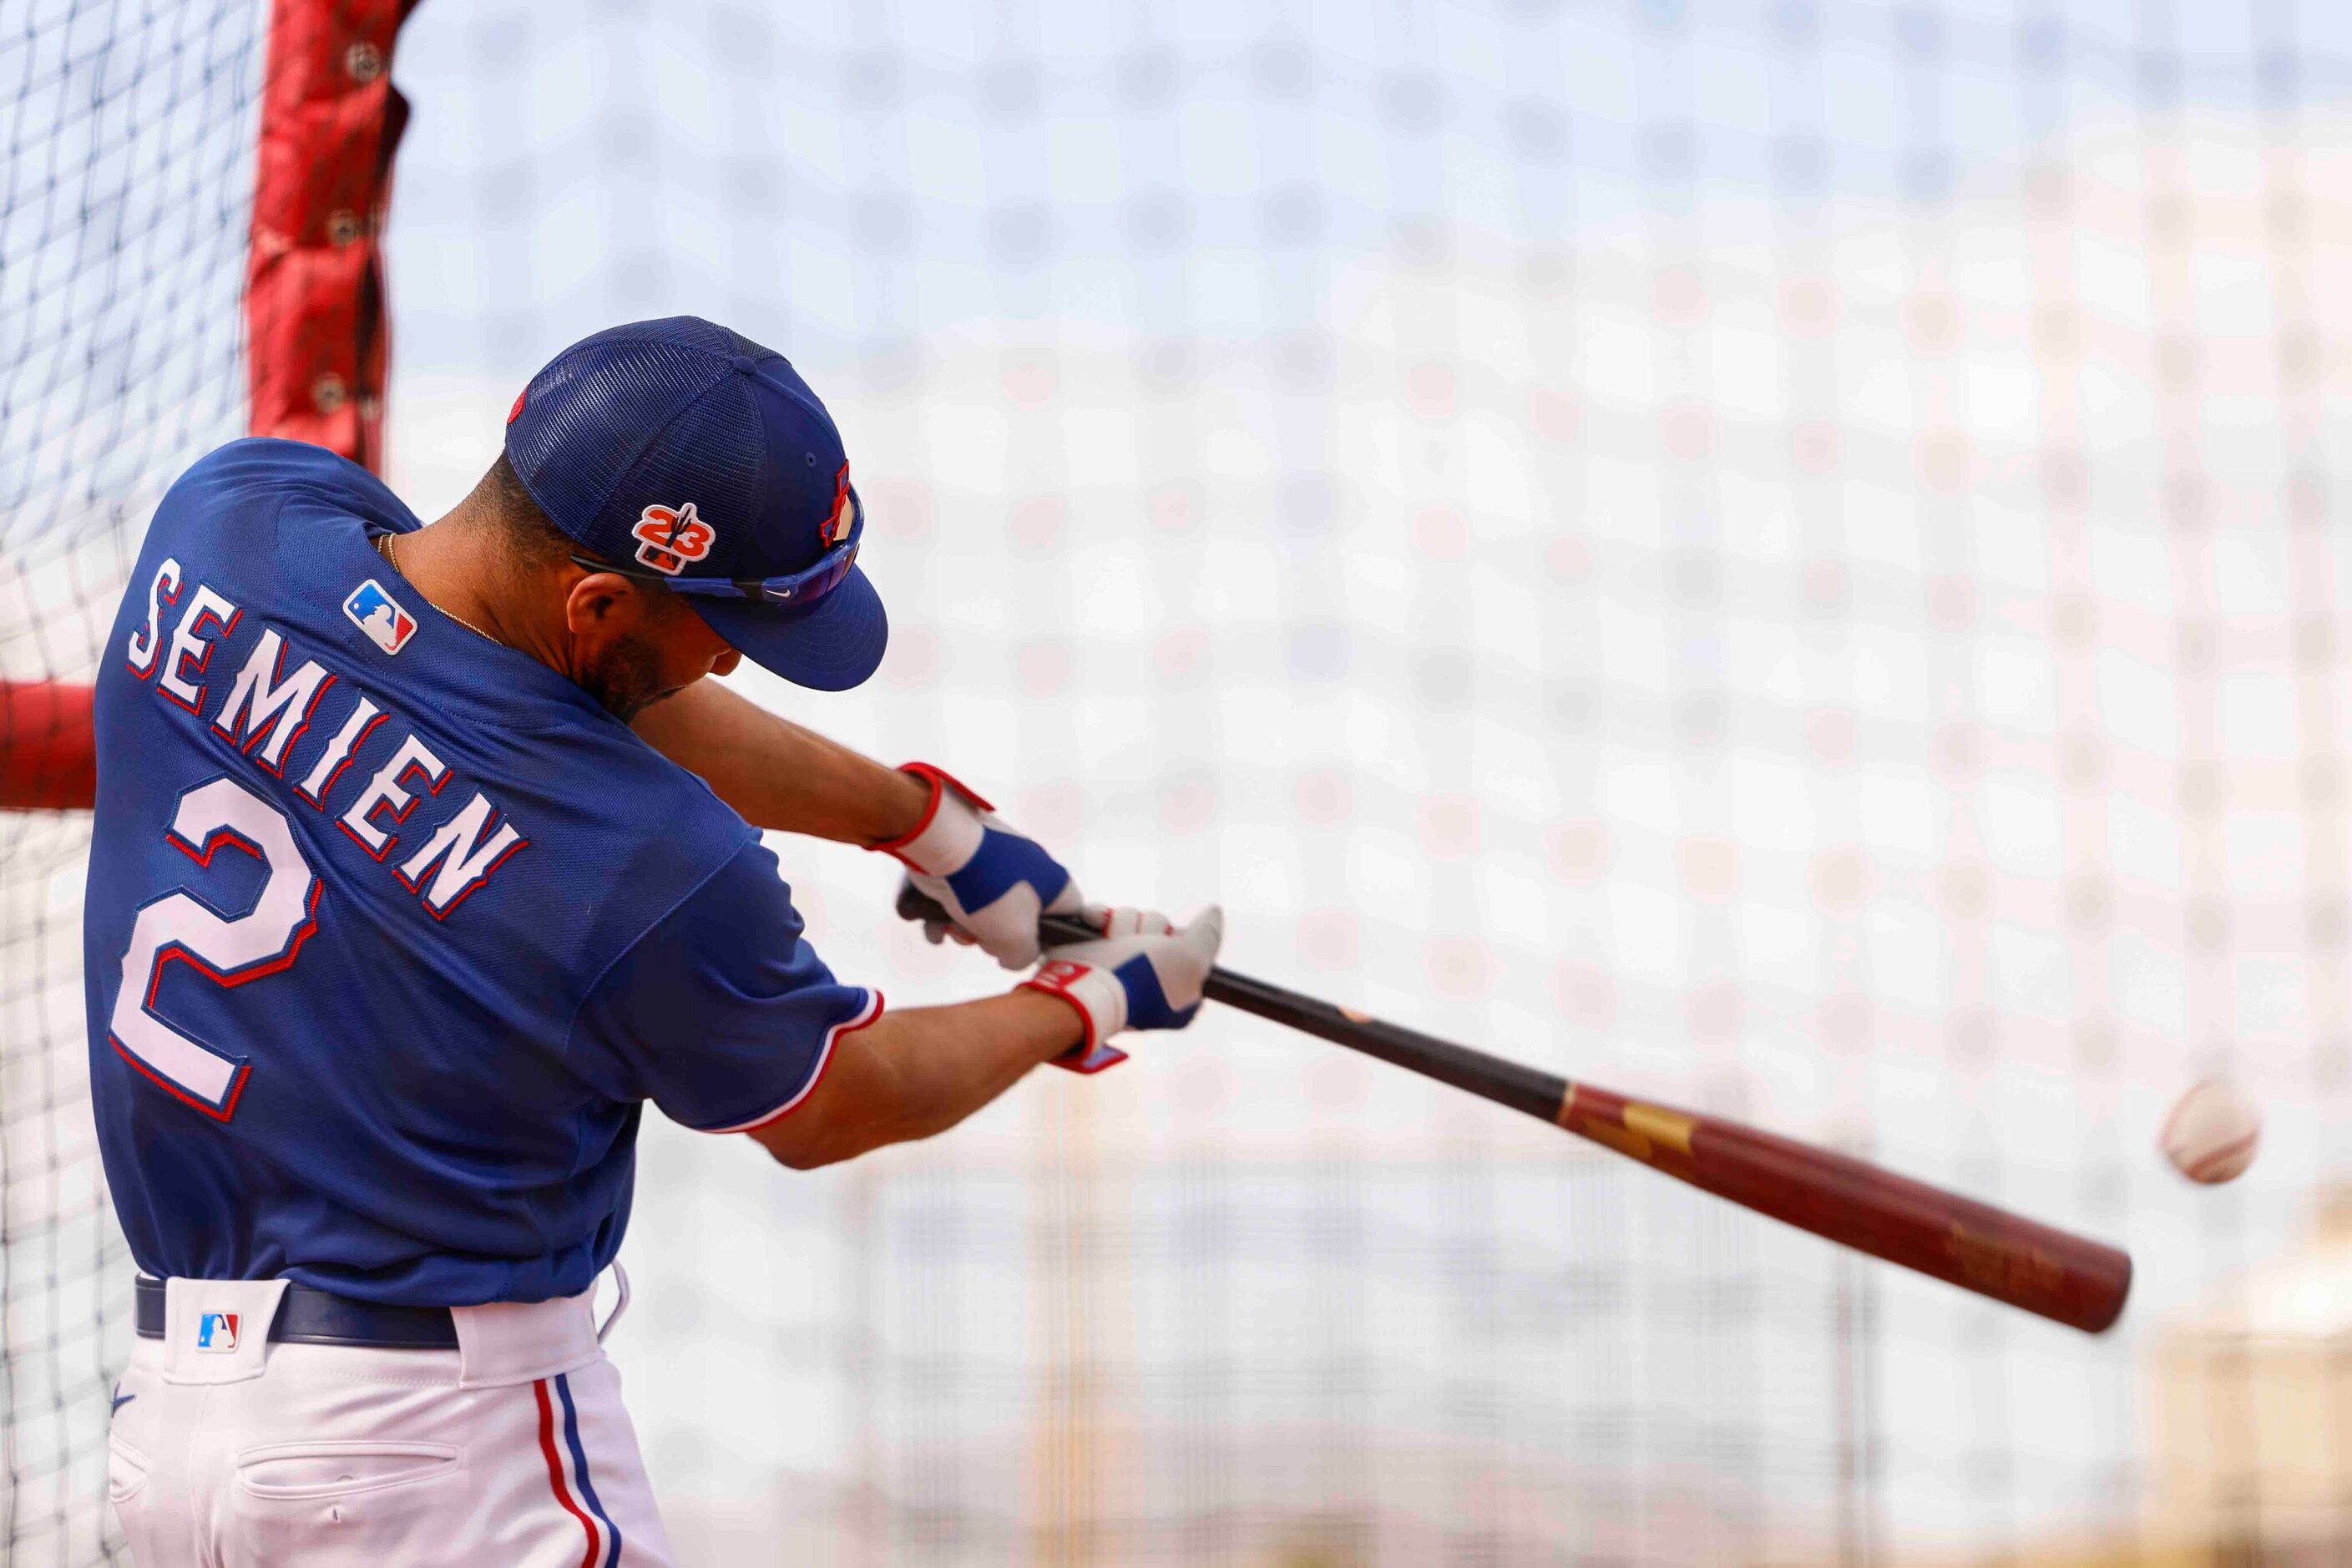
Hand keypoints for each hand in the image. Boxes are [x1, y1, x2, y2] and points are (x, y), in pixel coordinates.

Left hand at [875, 764, 1080, 969]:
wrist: (942, 841)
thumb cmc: (989, 889)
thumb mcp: (1016, 939)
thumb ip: (1023, 957)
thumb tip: (1011, 956)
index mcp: (1053, 883)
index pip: (1072, 914)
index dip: (1058, 937)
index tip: (1033, 949)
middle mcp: (1028, 869)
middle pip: (1020, 919)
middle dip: (996, 938)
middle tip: (983, 939)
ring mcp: (994, 864)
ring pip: (985, 911)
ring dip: (966, 929)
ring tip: (953, 929)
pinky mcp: (963, 862)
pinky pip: (959, 898)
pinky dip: (945, 915)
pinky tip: (934, 925)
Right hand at [1020, 905, 1223, 1070]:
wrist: (1084, 990)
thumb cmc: (1143, 980)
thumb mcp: (1191, 959)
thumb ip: (1208, 935)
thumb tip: (1214, 912)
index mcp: (1177, 991)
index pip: (1185, 945)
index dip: (1175, 940)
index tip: (1168, 948)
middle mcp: (1149, 979)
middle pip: (1157, 927)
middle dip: (1146, 930)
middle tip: (1137, 950)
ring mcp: (1119, 966)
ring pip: (1131, 919)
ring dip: (1122, 925)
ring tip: (1110, 944)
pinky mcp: (1092, 952)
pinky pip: (1103, 917)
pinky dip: (1099, 918)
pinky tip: (1095, 927)